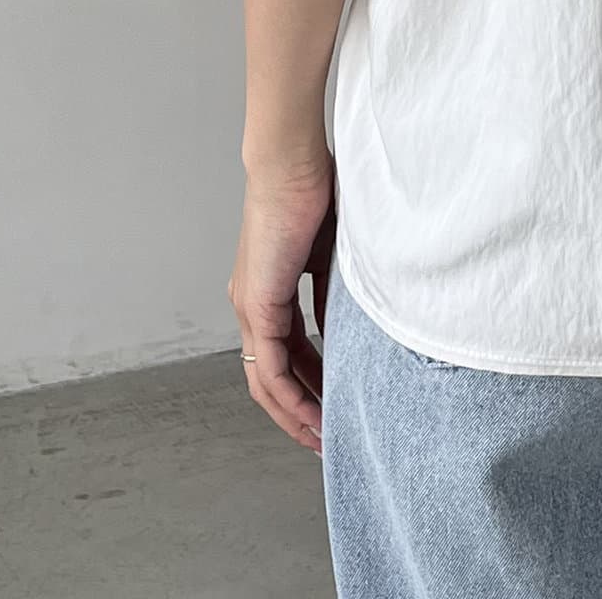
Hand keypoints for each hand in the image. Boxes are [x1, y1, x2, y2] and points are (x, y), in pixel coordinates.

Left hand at [229, 154, 335, 452]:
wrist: (291, 163)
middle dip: (299, 411)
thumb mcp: (333, 249)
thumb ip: (336, 285)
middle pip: (270, 377)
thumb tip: (350, 321)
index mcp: (268, 289)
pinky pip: (272, 367)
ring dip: (293, 414)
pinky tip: (312, 414)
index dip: (308, 382)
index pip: (285, 351)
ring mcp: (251, 307)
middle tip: (325, 436)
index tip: (332, 402)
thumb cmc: (316, 188)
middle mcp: (252, 305)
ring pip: (266, 381)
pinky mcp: (257, 305)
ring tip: (320, 438)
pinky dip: (291, 396)